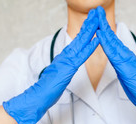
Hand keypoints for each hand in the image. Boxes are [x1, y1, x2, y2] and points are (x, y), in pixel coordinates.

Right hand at [3, 9, 98, 123]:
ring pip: (81, 43)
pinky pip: (81, 56)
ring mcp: (66, 61)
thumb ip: (62, 70)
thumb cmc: (47, 90)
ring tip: (98, 19)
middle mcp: (65, 57)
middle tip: (96, 13)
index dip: (85, 31)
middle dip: (88, 25)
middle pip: (79, 38)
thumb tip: (66, 68)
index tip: (92, 22)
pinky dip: (89, 47)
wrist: (37, 97)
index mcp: (64, 59)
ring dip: (90, 30)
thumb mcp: (57, 77)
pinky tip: (96, 39)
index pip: (76, 43)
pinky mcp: (67, 68)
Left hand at [96, 6, 135, 123]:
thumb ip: (122, 67)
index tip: (97, 20)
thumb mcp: (127, 76)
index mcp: (124, 58)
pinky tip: (100, 35)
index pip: (112, 42)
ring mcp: (126, 60)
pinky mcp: (125, 66)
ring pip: (111, 41)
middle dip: (102, 23)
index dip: (104, 30)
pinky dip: (106, 42)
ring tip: (96, 17)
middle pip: (111, 37)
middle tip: (96, 10)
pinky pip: (113, 52)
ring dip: (103, 28)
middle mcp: (125, 56)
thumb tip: (118, 62)